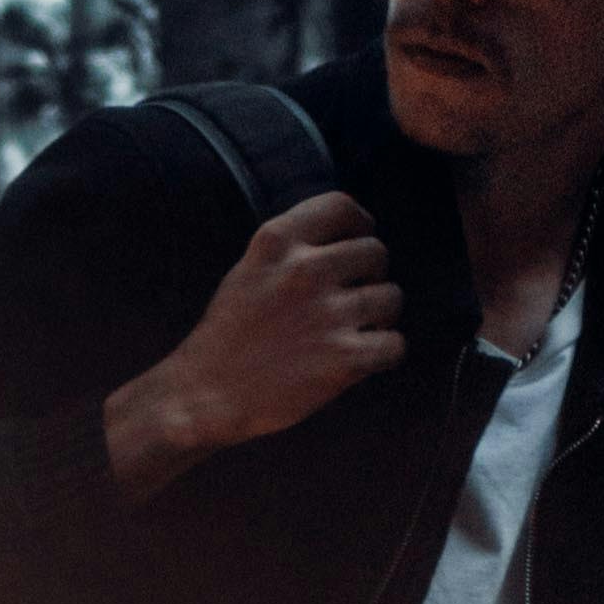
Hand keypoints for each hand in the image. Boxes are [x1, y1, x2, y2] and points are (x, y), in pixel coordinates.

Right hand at [103, 191, 403, 500]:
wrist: (207, 396)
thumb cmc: (228, 336)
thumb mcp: (248, 270)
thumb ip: (292, 249)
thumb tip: (344, 241)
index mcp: (277, 241)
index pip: (341, 206)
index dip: (360, 223)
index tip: (357, 240)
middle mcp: (305, 270)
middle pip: (376, 251)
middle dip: (372, 275)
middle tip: (354, 298)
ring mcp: (328, 314)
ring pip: (392, 297)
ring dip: (381, 316)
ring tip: (356, 331)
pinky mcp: (344, 358)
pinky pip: (395, 344)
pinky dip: (385, 353)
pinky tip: (364, 359)